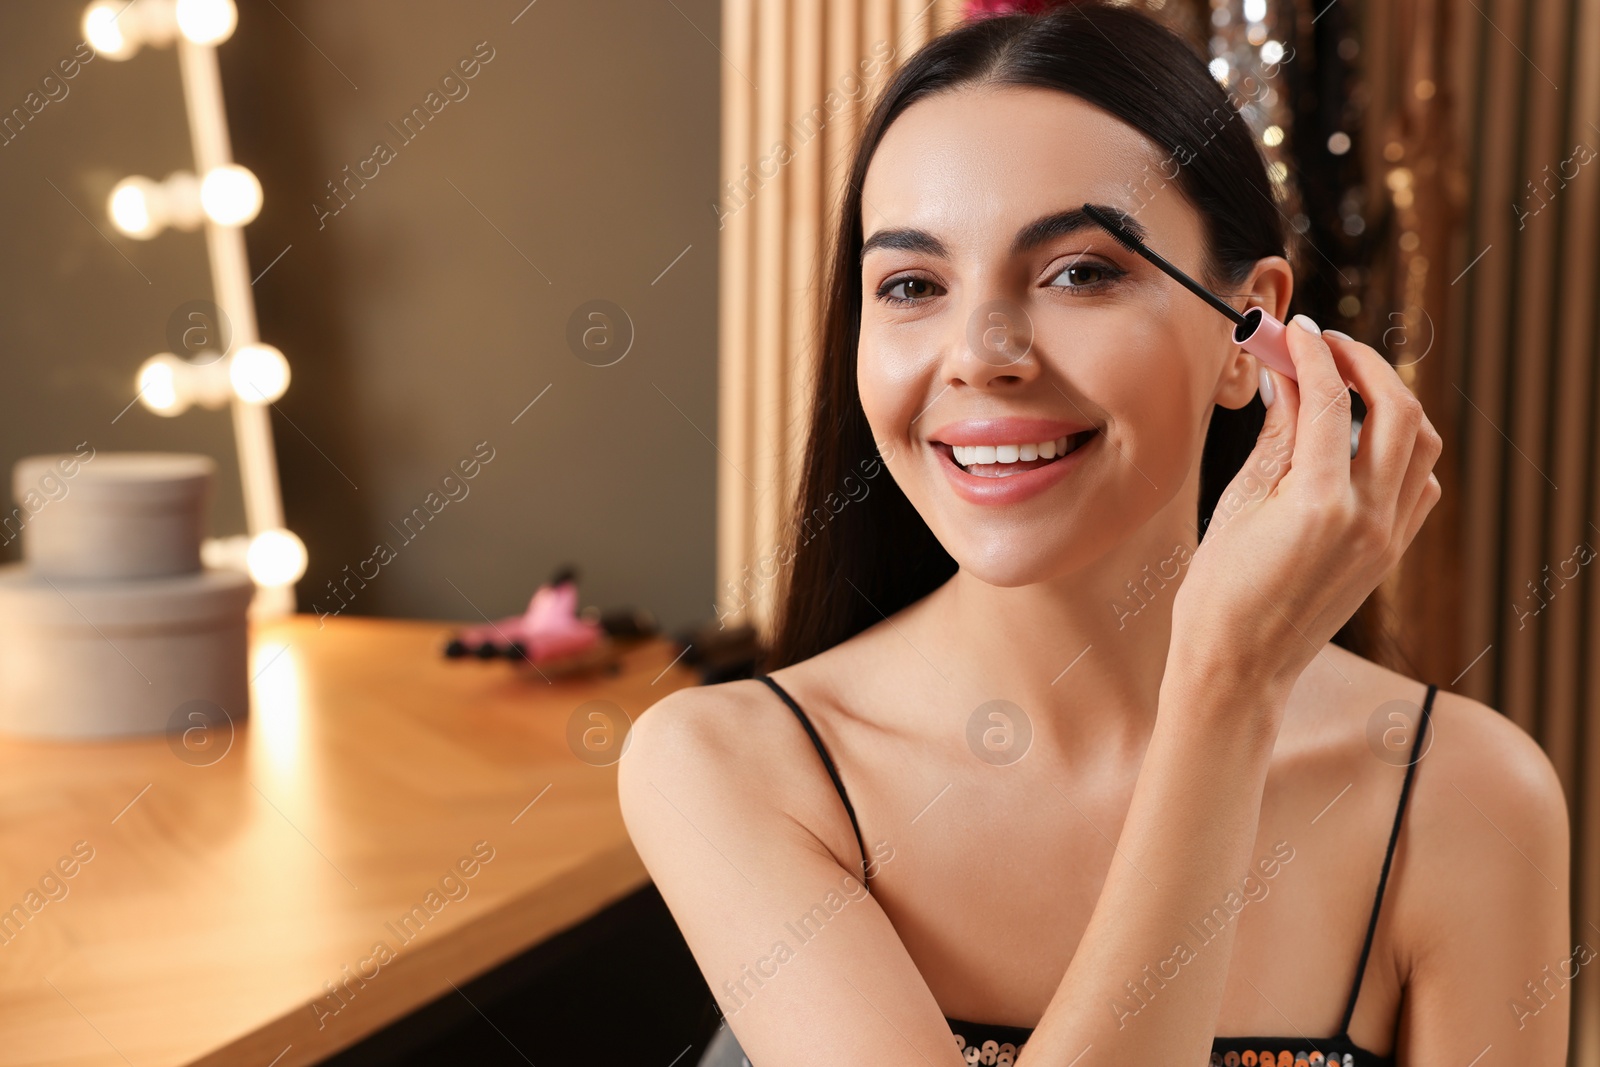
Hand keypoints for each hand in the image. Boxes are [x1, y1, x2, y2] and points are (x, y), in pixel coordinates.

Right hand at [1169, 315, 1442, 696]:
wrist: (1237, 667)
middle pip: (1398, 409)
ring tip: (1346, 385)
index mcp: (1320, 503)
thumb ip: (1276, 436)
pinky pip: (1419, 483)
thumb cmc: (1218, 592)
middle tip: (1326, 345)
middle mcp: (1368, 518)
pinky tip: (1362, 442)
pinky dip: (1400, 449)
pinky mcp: (1390, 553)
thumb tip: (1288, 379)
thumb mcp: (1238, 503)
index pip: (1330, 399)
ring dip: (1390, 400)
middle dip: (1364, 365)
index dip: (1312, 353)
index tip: (1294, 330)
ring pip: (1421, 443)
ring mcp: (1387, 538)